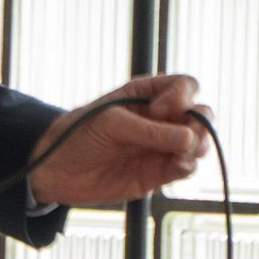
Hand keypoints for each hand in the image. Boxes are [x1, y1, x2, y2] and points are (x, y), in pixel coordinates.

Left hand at [27, 74, 211, 206]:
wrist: (57, 169)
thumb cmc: (78, 134)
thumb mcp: (111, 124)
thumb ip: (150, 131)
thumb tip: (190, 139)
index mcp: (146, 94)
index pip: (185, 86)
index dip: (182, 96)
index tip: (160, 110)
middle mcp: (159, 118)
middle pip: (201, 114)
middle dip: (200, 123)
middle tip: (184, 137)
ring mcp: (161, 146)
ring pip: (199, 142)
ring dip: (199, 147)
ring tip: (179, 155)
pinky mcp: (158, 172)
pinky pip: (187, 167)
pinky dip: (188, 166)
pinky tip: (176, 166)